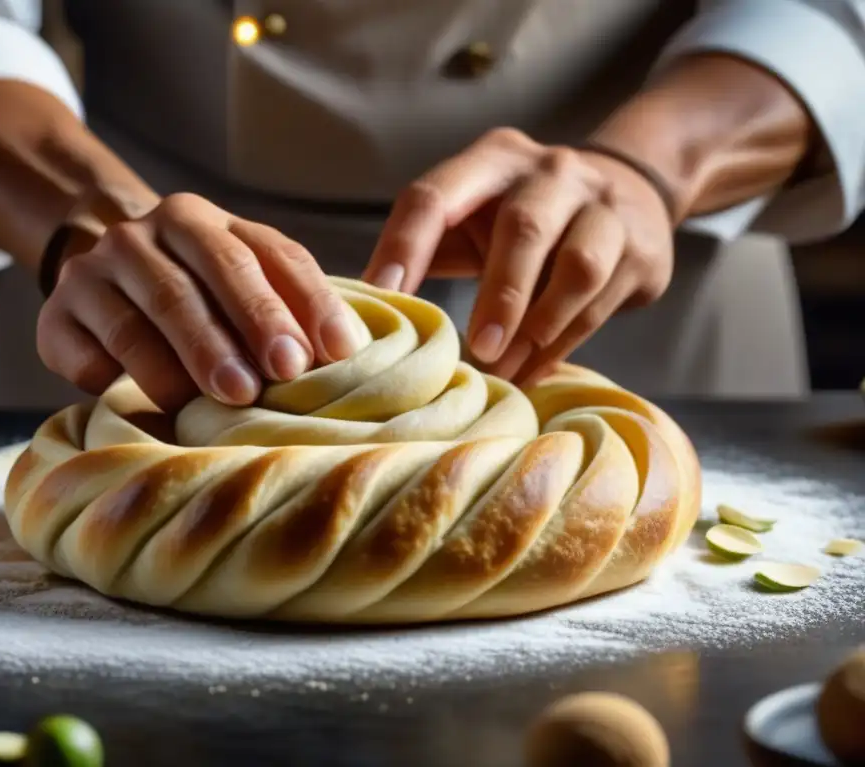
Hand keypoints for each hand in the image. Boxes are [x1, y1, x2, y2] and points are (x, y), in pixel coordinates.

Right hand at [37, 193, 358, 411]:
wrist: (102, 277)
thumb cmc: (197, 294)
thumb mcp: (247, 280)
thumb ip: (293, 303)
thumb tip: (353, 351)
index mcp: (203, 220)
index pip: (266, 254)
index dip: (305, 302)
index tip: (337, 352)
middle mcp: (144, 234)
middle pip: (198, 281)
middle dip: (241, 330)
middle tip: (274, 379)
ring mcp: (94, 273)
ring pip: (138, 322)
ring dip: (182, 365)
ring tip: (220, 403)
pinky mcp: (55, 316)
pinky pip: (86, 353)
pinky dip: (115, 381)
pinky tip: (144, 408)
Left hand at [362, 128, 674, 384]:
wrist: (631, 192)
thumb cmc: (521, 219)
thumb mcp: (473, 215)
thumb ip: (427, 247)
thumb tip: (361, 308)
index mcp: (491, 159)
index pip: (435, 195)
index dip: (404, 246)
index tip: (382, 296)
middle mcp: (550, 171)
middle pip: (523, 227)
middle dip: (497, 295)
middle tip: (474, 349)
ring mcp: (603, 205)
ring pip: (576, 266)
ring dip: (537, 326)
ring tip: (504, 368)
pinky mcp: (641, 247)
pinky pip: (602, 301)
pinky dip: (564, 343)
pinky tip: (533, 370)